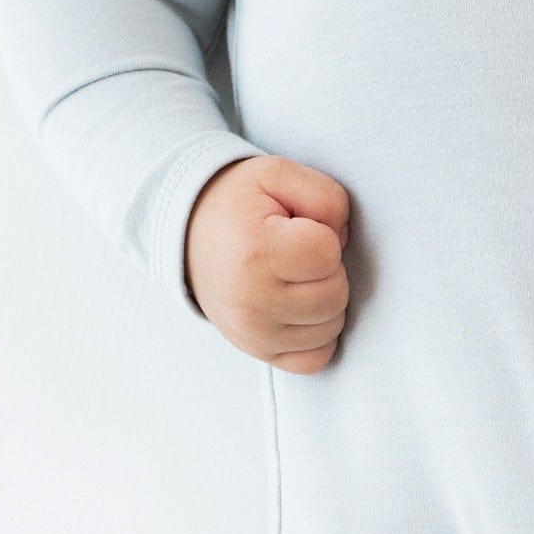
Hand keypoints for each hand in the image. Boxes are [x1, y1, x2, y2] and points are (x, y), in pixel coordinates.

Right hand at [183, 154, 352, 372]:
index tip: (299, 229)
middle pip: (335, 295)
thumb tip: (343, 240)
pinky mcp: (259, 352)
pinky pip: (315, 359)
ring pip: (331, 328)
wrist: (190, 234)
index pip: (327, 253)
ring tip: (296, 278)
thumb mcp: (278, 173)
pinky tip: (302, 309)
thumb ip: (324, 196)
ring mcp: (254, 333)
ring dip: (326, 301)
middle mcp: (251, 300)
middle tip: (299, 255)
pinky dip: (318, 335)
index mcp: (255, 252)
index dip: (324, 236)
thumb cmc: (239, 204)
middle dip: (329, 270)